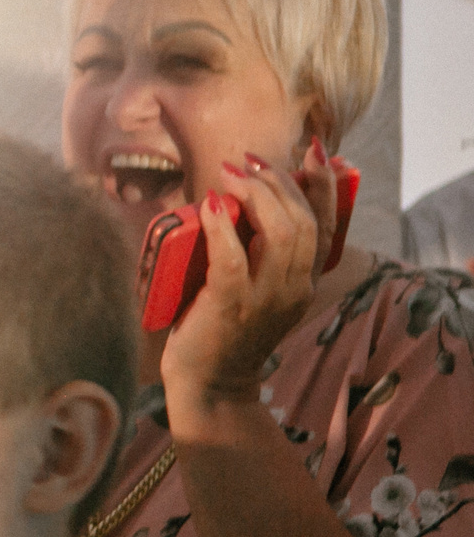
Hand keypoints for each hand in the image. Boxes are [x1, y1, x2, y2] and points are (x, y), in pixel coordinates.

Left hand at [161, 149, 321, 442]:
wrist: (210, 384)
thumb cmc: (224, 330)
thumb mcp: (259, 291)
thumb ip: (263, 256)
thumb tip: (240, 205)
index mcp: (305, 282)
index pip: (326, 225)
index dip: (323, 185)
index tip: (312, 152)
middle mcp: (294, 288)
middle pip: (303, 221)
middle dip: (279, 181)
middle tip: (250, 162)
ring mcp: (266, 297)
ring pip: (280, 232)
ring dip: (255, 195)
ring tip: (231, 175)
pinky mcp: (231, 304)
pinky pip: (233, 255)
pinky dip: (221, 224)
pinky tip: (209, 203)